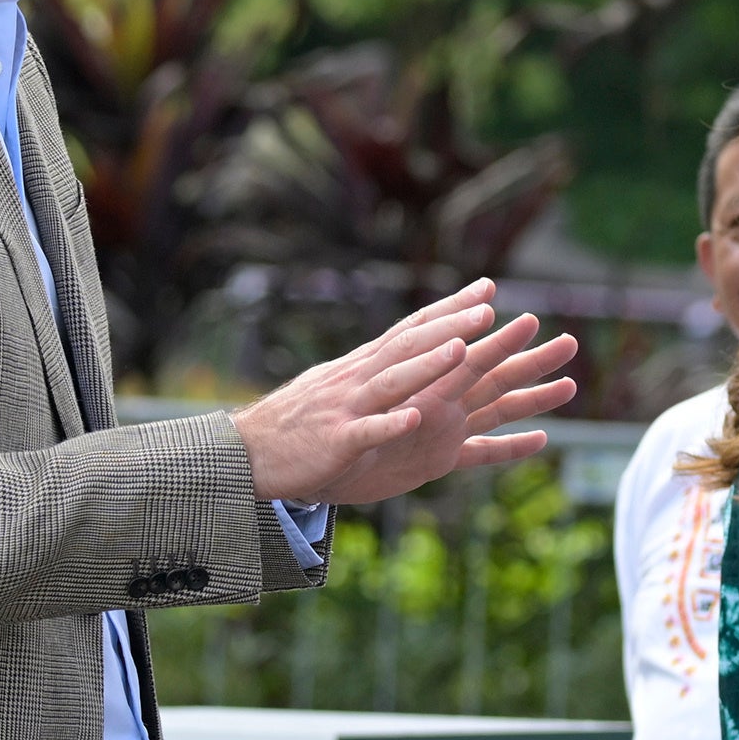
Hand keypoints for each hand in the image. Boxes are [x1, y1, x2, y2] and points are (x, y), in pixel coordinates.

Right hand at [232, 280, 581, 506]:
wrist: (249, 451)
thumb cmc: (301, 422)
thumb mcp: (341, 386)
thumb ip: (376, 367)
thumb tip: (409, 347)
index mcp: (363, 366)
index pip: (412, 328)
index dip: (450, 307)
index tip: (488, 288)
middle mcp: (357, 379)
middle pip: (408, 345)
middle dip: (449, 326)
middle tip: (488, 309)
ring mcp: (346, 407)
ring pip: (391, 382)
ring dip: (426, 366)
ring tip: (461, 350)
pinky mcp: (336, 441)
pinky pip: (366, 432)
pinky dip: (390, 425)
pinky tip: (414, 420)